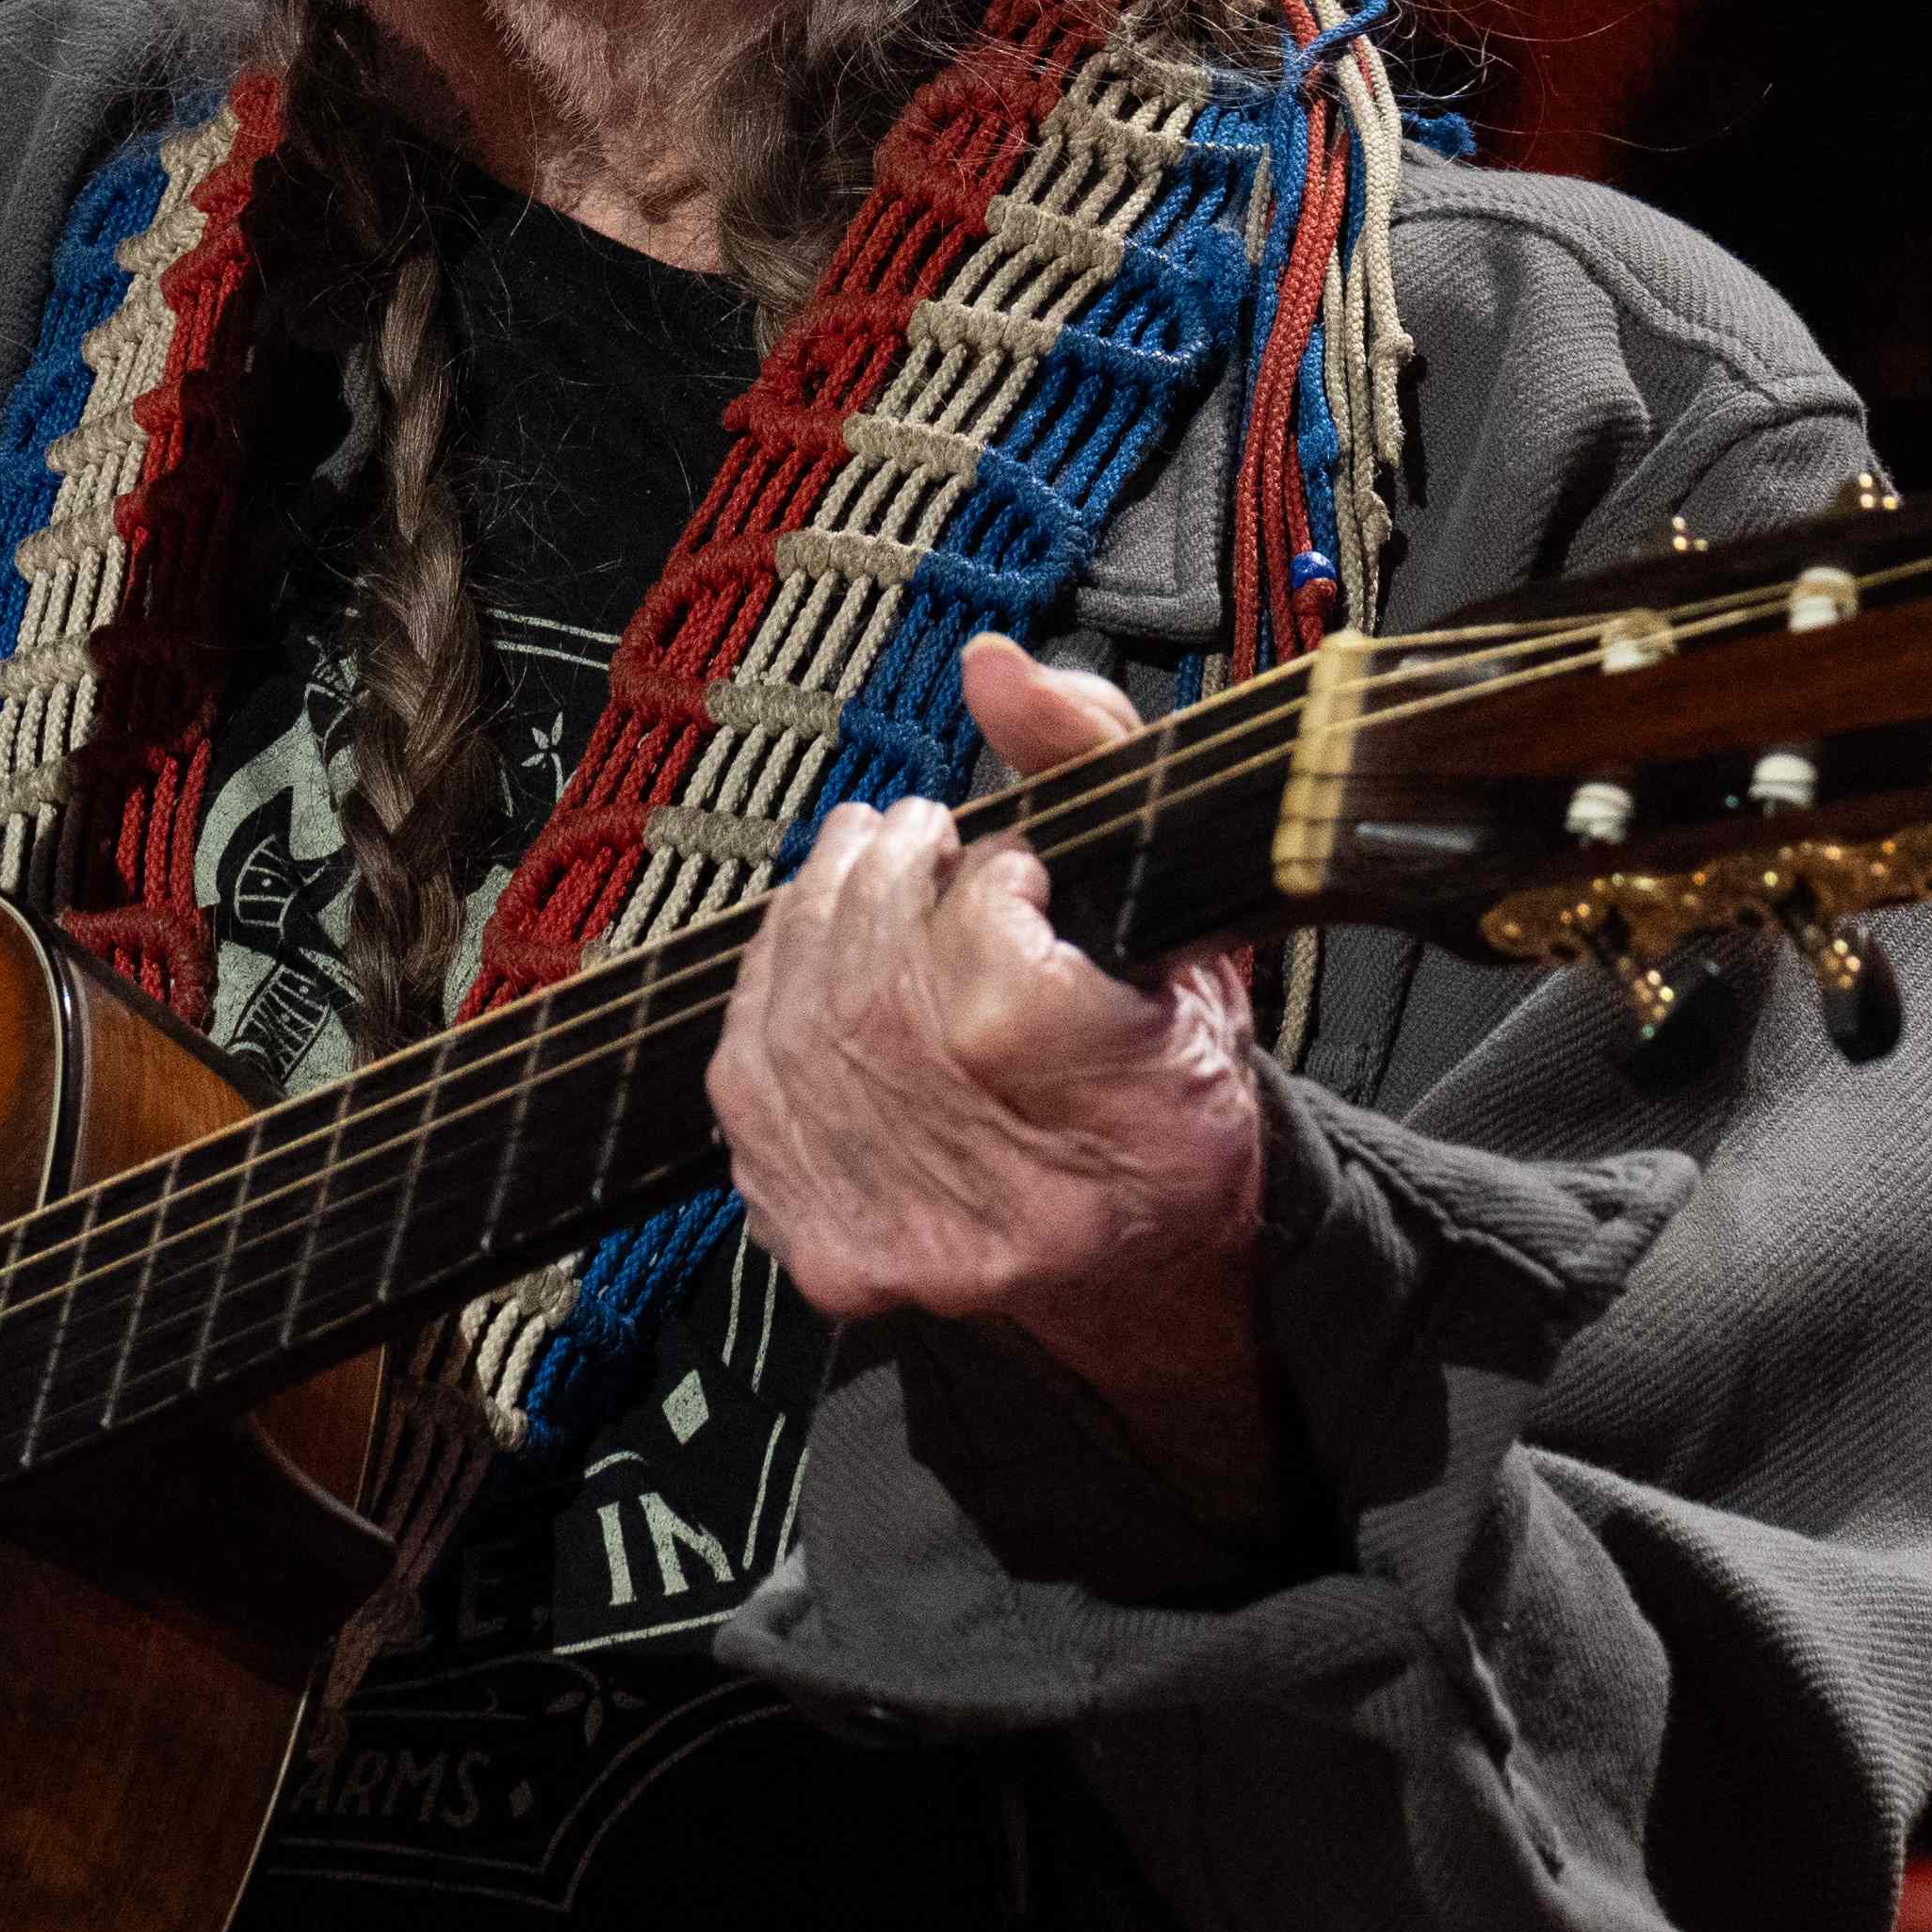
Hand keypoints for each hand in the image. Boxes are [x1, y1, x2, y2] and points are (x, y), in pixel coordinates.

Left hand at [707, 634, 1281, 1526]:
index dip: (993, 874)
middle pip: (878, 978)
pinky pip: (748, 1086)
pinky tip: (814, 952)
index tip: (1019, 869)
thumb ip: (1096, 756)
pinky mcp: (830, 1250)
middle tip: (913, 835)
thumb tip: (993, 669)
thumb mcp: (1183, 903)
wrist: (1146, 1262)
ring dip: (819, 915)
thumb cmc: (1173, 1079)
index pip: (991, 937)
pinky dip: (771, 994)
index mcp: (1126, 1118)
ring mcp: (907, 1235)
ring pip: (802, 1022)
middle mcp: (1010, 1199)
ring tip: (864, 869)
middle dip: (883, 875)